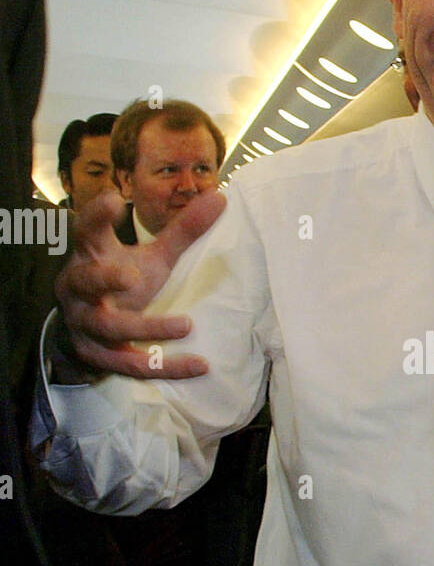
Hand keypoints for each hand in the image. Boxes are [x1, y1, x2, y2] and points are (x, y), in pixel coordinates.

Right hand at [53, 190, 225, 378]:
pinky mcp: (99, 356)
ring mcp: (86, 325)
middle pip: (86, 282)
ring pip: (110, 329)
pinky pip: (132, 365)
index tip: (113, 200)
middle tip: (133, 278)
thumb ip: (182, 231)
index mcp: (90, 256)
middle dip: (106, 280)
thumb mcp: (149, 256)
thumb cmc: (121, 281)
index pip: (86, 231)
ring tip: (186, 325)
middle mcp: (79, 289)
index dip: (95, 216)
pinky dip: (165, 367)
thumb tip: (221, 198)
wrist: (87, 328)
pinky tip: (199, 365)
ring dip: (147, 328)